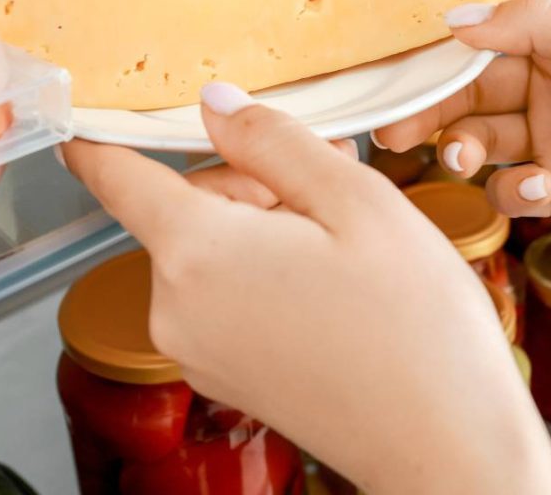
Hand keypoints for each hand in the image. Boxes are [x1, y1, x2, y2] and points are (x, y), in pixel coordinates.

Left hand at [62, 85, 550, 494]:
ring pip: (211, 249)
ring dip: (266, 226)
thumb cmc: (416, 327)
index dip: (107, 132)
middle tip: (332, 181)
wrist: (447, 447)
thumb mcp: (359, 202)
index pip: (114, 174)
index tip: (104, 105)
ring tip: (346, 243)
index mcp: (197, 253)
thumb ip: (275, 142)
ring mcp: (198, 350)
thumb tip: (216, 103)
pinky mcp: (226, 375)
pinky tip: (334, 283)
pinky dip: (266, 271)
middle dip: (251, 181)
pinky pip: (226, 295)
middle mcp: (177, 308)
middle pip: (185, 206)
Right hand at [377, 0, 550, 356]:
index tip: (398, 66)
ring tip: (463, 159)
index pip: (490, 28)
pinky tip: (542, 188)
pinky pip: (508, 185)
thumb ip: (538, 23)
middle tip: (396, 129)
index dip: (442, 47)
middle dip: (431, 105)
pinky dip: (511, 188)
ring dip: (461, 147)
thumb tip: (458, 18)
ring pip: (479, 135)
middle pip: (471, 86)